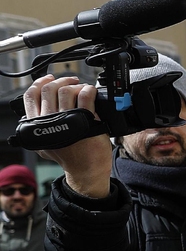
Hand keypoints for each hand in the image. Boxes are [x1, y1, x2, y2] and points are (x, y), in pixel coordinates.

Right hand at [22, 74, 111, 198]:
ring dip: (75, 85)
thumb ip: (38, 129)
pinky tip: (90, 93)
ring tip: (82, 88)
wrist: (86, 172)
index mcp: (36, 126)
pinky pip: (85, 97)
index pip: (30, 96)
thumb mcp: (44, 146)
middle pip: (49, 90)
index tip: (48, 78)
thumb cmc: (69, 158)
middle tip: (71, 81)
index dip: (39, 83)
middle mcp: (48, 123)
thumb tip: (35, 111)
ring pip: (66, 91)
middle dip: (61, 81)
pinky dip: (88, 90)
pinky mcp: (86, 122)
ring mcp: (66, 122)